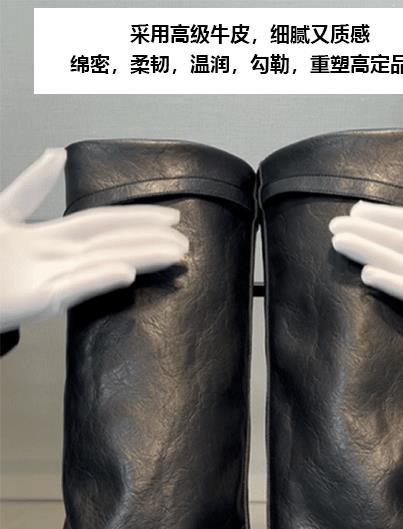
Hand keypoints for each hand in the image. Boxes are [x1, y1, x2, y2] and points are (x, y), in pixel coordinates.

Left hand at [0, 149, 188, 332]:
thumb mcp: (3, 210)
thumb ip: (31, 186)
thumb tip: (58, 154)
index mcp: (48, 239)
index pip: (103, 224)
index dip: (137, 218)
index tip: (171, 216)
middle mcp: (56, 260)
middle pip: (112, 244)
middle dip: (149, 241)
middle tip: (186, 242)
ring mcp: (49, 281)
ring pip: (103, 264)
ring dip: (139, 258)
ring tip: (173, 254)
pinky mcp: (37, 302)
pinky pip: (74, 288)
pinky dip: (99, 278)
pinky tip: (125, 272)